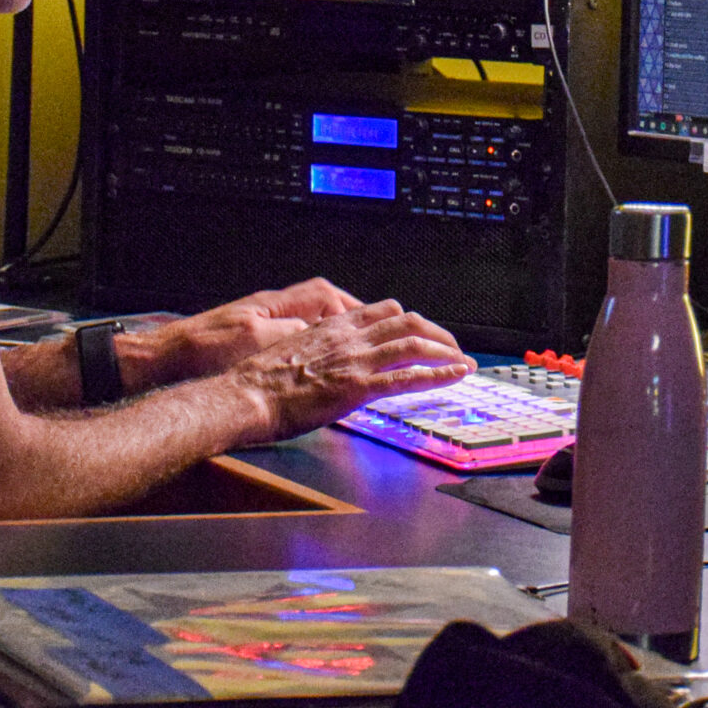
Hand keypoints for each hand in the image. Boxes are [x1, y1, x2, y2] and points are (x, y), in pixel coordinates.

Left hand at [144, 278, 370, 383]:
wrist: (166, 358)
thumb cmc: (203, 349)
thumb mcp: (253, 338)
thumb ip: (290, 332)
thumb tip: (320, 329)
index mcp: (274, 305)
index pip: (324, 295)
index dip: (350, 306)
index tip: (371, 320)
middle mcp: (270, 309)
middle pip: (320, 302)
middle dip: (348, 313)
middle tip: (372, 328)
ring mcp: (261, 323)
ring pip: (307, 319)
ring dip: (330, 328)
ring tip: (351, 344)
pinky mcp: (251, 342)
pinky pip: (293, 335)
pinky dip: (310, 343)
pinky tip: (317, 360)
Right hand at [227, 299, 472, 440]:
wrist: (245, 396)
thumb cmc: (260, 381)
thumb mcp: (294, 351)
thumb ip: (319, 349)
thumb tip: (331, 358)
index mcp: (334, 327)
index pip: (383, 310)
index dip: (410, 320)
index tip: (423, 331)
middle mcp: (349, 338)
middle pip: (406, 321)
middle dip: (436, 333)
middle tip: (452, 347)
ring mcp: (355, 361)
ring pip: (412, 344)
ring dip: (444, 352)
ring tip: (463, 361)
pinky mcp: (356, 388)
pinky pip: (406, 377)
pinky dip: (437, 374)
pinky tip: (455, 375)